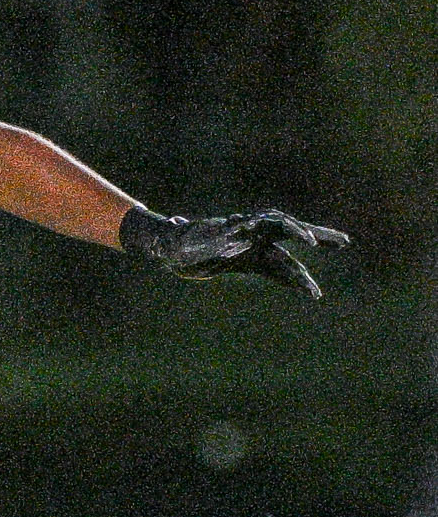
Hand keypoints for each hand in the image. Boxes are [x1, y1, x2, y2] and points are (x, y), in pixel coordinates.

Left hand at [119, 207, 349, 299]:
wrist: (171, 249)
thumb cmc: (174, 241)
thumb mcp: (178, 237)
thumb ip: (181, 232)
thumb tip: (175, 223)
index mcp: (242, 227)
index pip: (276, 224)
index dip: (294, 230)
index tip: (309, 241)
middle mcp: (253, 236)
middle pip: (292, 233)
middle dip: (319, 236)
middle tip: (344, 242)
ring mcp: (255, 249)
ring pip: (287, 259)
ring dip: (303, 274)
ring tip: (317, 293)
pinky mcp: (252, 263)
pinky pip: (277, 272)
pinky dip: (292, 281)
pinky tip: (308, 293)